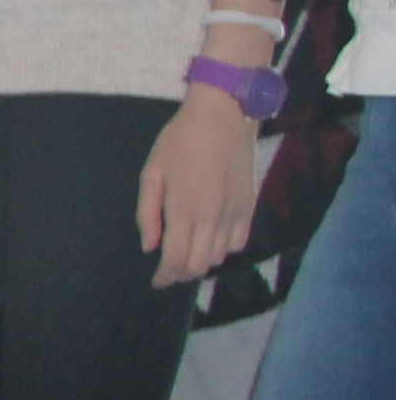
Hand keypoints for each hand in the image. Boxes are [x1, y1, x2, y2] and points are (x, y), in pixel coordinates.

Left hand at [138, 88, 263, 286]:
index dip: (165, 277)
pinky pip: (240, 243)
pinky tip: (212, 240)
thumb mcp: (152, 173)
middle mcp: (212, 218)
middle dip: (182, 273)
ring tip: (188, 254)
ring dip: (202, 262)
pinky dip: (224, 249)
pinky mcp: (250, 207)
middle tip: (169, 270)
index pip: (176, 259)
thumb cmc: (180, 141)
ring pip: (220, 257)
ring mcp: (235, 213)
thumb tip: (150, 247)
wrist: (223, 117)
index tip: (157, 282)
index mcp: (184, 210)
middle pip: (199, 265)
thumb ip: (148, 214)